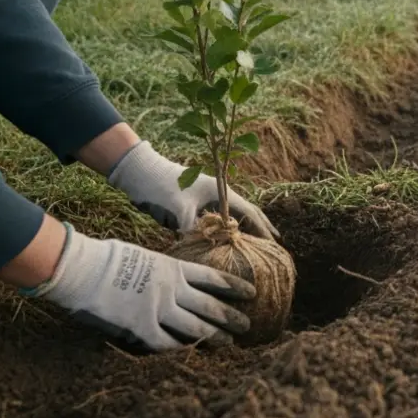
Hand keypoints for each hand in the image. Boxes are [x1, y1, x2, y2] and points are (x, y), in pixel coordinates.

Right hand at [26, 222, 254, 350]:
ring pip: (195, 326)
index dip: (234, 285)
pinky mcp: (141, 326)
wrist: (85, 269)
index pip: (214, 278)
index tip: (251, 291)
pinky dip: (179, 348)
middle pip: (210, 305)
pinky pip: (166, 341)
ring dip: (214, 335)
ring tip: (229, 342)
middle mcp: (172, 289)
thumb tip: (174, 277)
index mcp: (174, 268)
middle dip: (231, 316)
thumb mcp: (146, 256)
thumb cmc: (110, 257)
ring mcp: (158, 308)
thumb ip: (163, 269)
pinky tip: (190, 352)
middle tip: (248, 324)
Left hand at [107, 141, 279, 239]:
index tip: (273, 242)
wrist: (141, 172)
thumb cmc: (161, 185)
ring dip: (246, 227)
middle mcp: (218, 194)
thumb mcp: (178, 207)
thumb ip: (191, 226)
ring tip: (257, 243)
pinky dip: (228, 228)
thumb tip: (199, 246)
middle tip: (276, 241)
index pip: (248, 212)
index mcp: (220, 191)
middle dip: (262, 225)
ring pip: (234, 215)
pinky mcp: (196, 204)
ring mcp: (207, 198)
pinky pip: (218, 219)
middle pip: (247, 211)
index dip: (262, 227)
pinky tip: (228, 239)